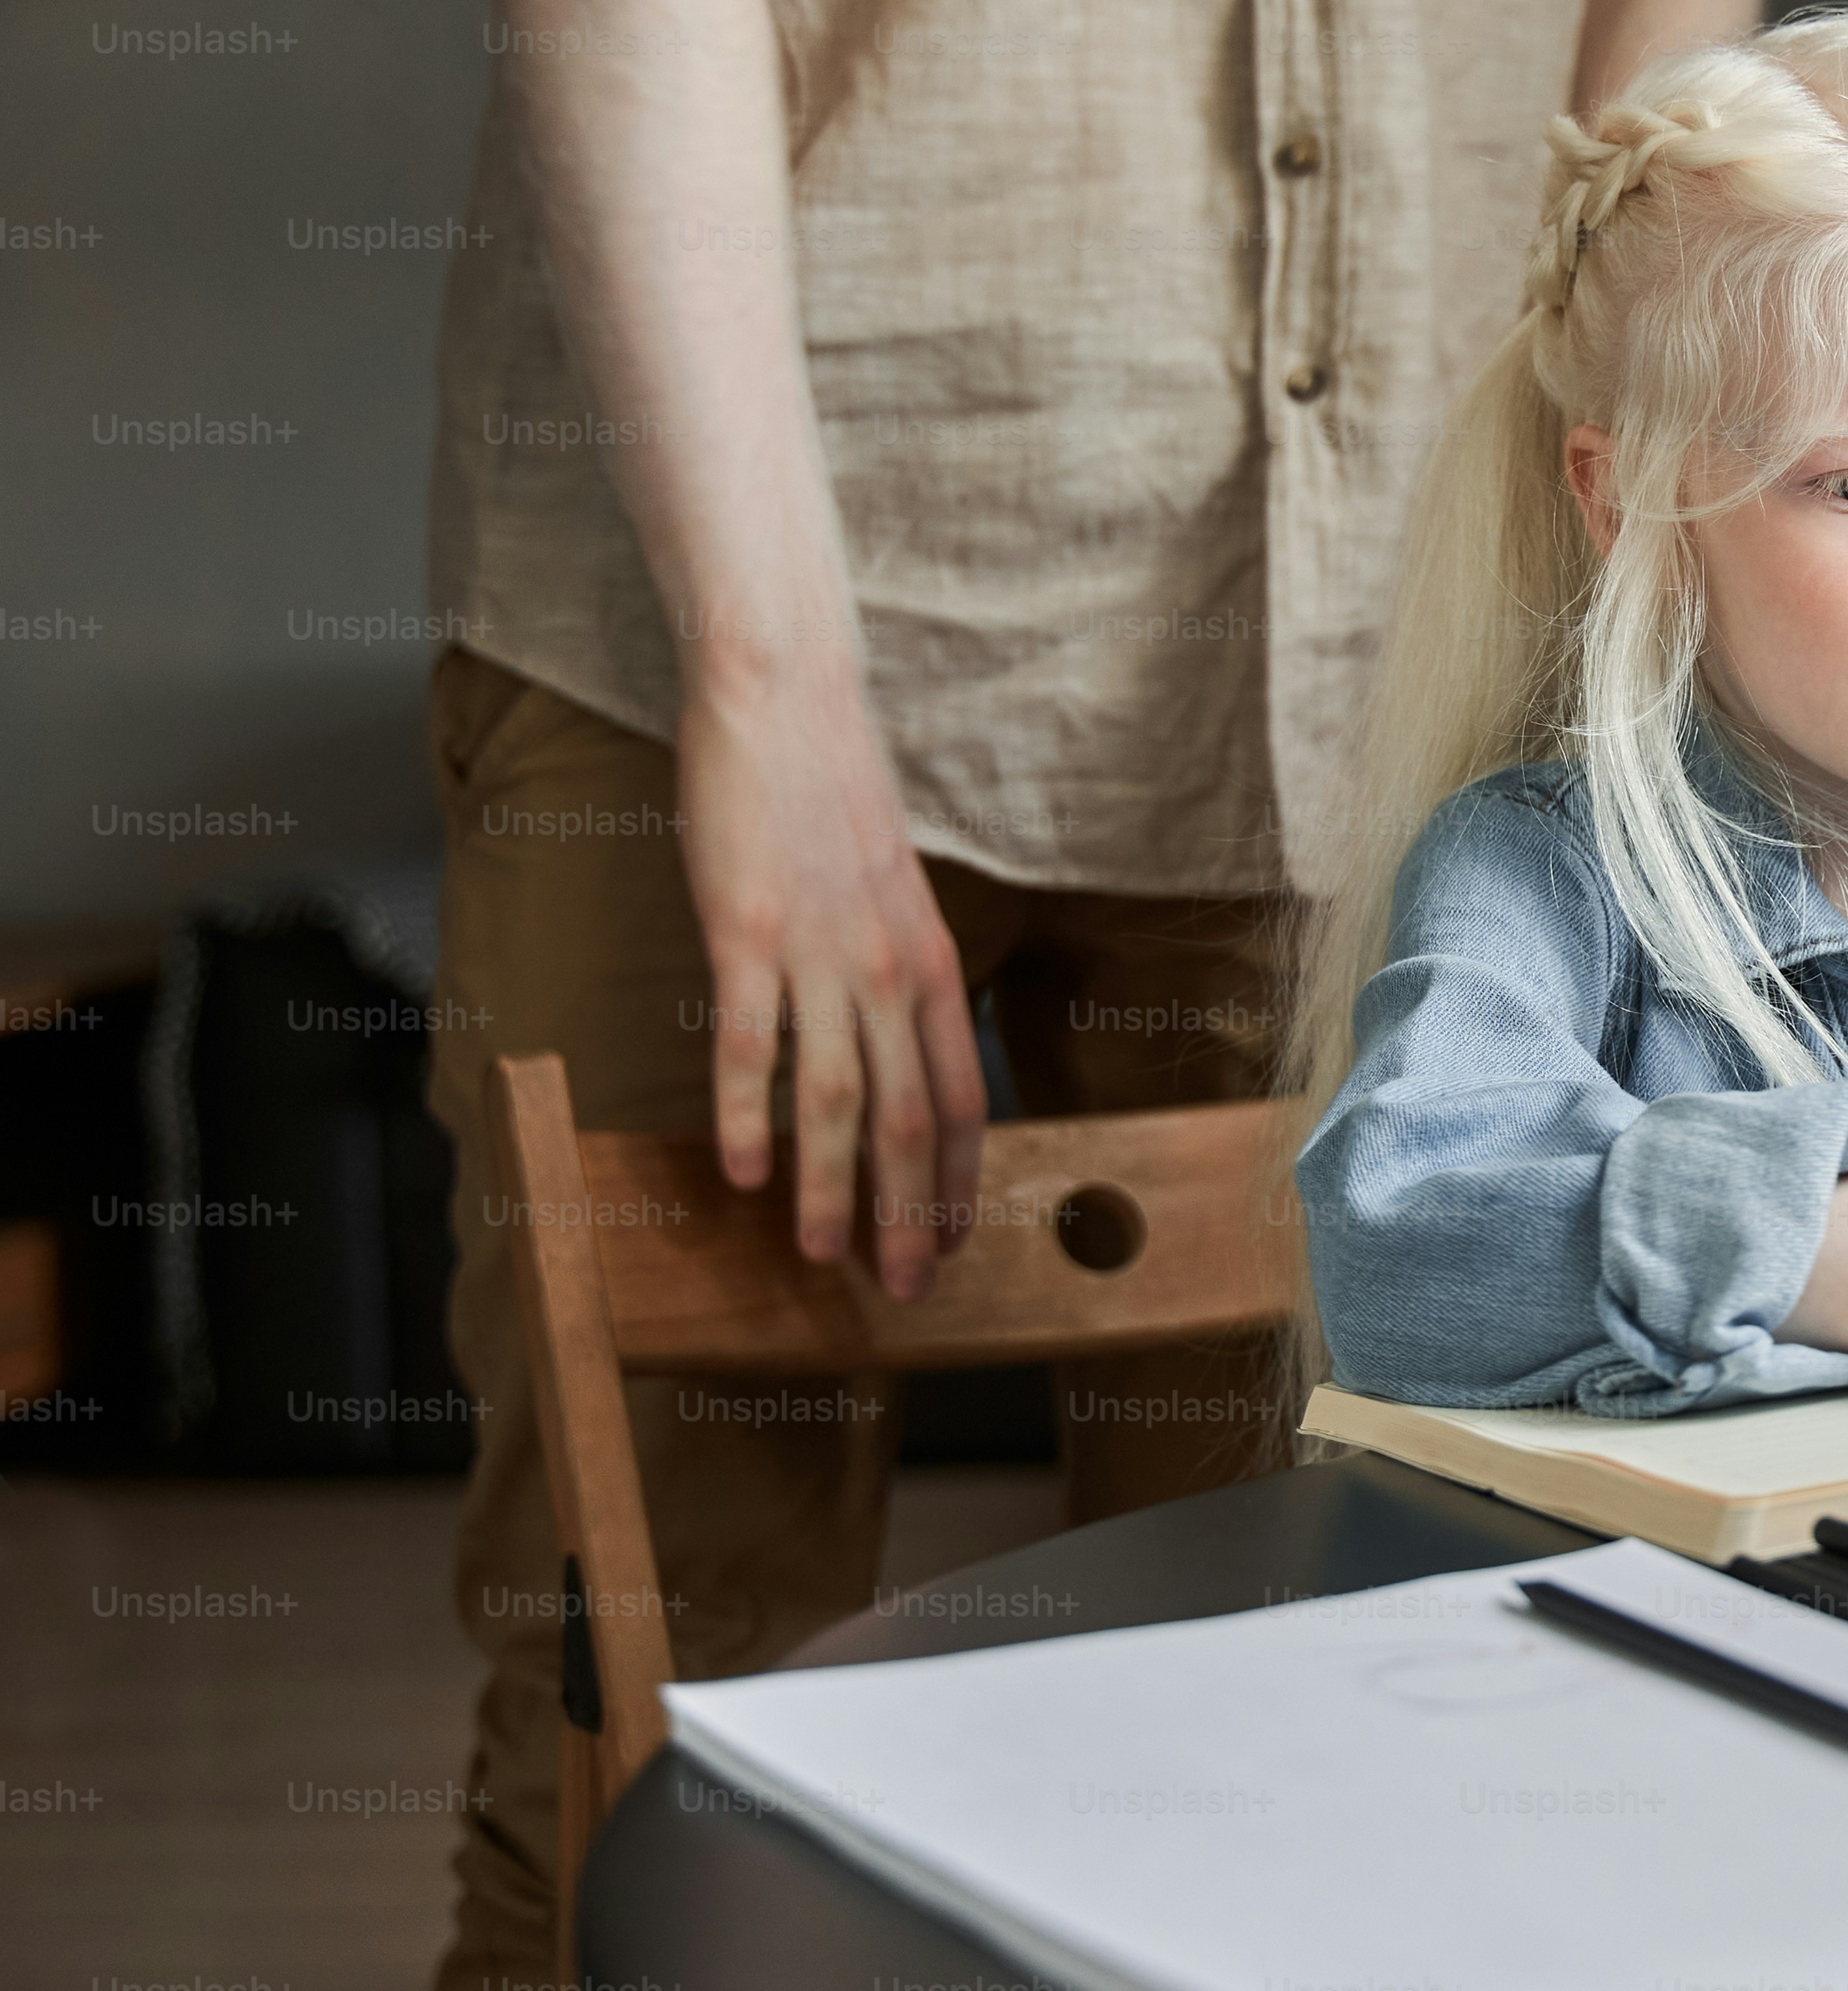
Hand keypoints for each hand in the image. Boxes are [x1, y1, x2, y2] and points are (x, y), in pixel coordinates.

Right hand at [676, 659, 986, 1299]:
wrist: (785, 702)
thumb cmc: (833, 796)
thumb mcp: (896, 892)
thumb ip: (901, 968)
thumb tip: (900, 1038)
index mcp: (935, 963)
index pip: (960, 1099)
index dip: (956, 1182)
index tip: (951, 1242)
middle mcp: (891, 969)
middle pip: (910, 1120)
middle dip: (909, 1214)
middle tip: (906, 1287)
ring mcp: (820, 954)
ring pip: (836, 1101)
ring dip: (831, 1190)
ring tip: (823, 1256)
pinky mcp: (747, 933)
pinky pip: (750, 1046)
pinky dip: (745, 1117)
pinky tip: (743, 1175)